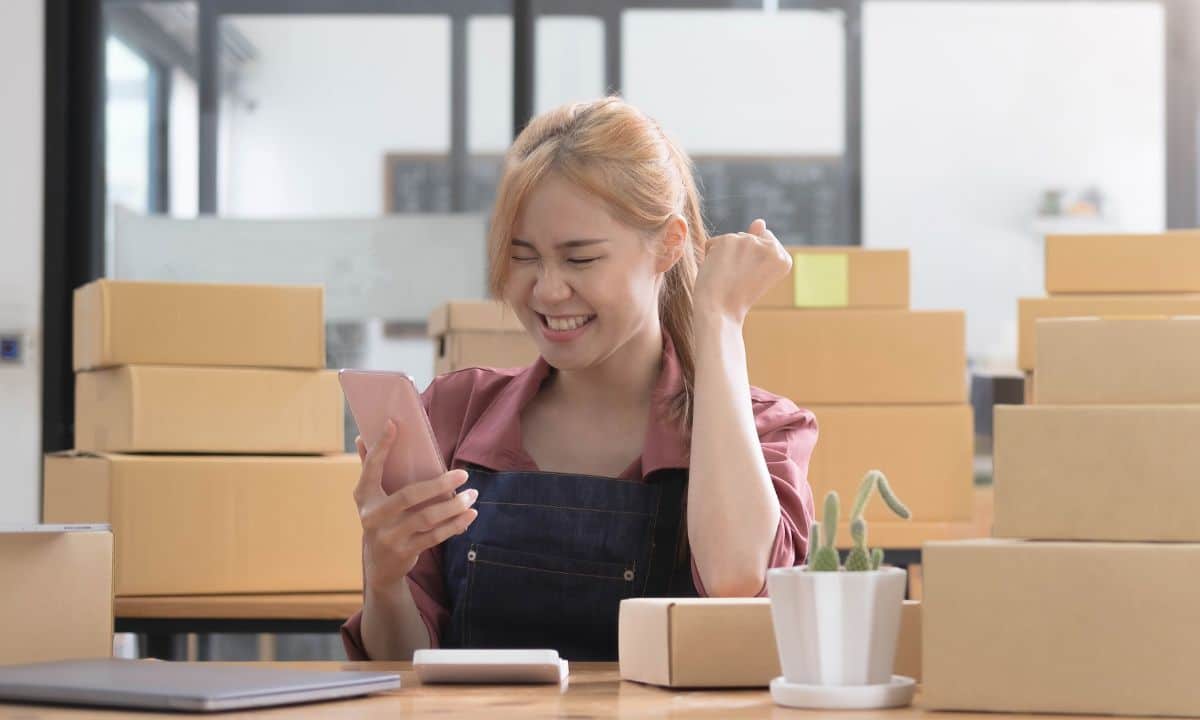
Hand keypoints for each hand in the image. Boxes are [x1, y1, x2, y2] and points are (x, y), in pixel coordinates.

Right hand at [353, 421, 478, 593]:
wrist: (379, 566)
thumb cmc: (380, 520)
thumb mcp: (371, 498)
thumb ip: (370, 468)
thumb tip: (362, 436)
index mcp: (364, 496)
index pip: (372, 467)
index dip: (381, 446)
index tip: (394, 424)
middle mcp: (372, 516)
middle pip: (409, 496)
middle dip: (439, 484)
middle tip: (463, 474)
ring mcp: (388, 536)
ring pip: (426, 518)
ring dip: (453, 506)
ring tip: (472, 495)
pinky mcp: (405, 552)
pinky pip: (435, 537)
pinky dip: (455, 525)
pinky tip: (470, 514)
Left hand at [693, 218, 791, 322]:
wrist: (720, 312)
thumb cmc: (738, 297)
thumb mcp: (756, 270)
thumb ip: (761, 243)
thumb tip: (760, 221)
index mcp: (784, 259)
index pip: (765, 243)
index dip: (752, 263)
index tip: (751, 280)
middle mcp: (771, 247)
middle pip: (748, 240)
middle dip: (739, 257)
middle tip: (738, 281)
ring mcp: (749, 241)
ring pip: (731, 241)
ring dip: (724, 256)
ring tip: (727, 277)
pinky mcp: (728, 240)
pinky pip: (713, 243)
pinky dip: (710, 256)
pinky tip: (715, 272)